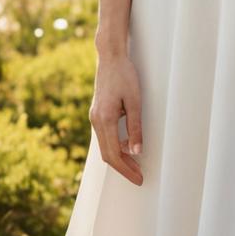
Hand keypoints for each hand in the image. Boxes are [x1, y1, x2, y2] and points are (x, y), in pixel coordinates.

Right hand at [88, 52, 143, 185]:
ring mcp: (94, 117)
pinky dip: (115, 145)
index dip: (126, 170)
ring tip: (136, 163)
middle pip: (107, 154)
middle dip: (123, 167)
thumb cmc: (125, 75)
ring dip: (120, 157)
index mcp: (105, 119)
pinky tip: (128, 145)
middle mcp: (96, 121)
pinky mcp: (97, 113)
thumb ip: (135, 127)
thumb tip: (138, 152)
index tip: (139, 179)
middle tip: (140, 176)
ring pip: (105, 146)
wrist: (110, 57)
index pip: (114, 154)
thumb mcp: (135, 100)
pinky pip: (104, 136)